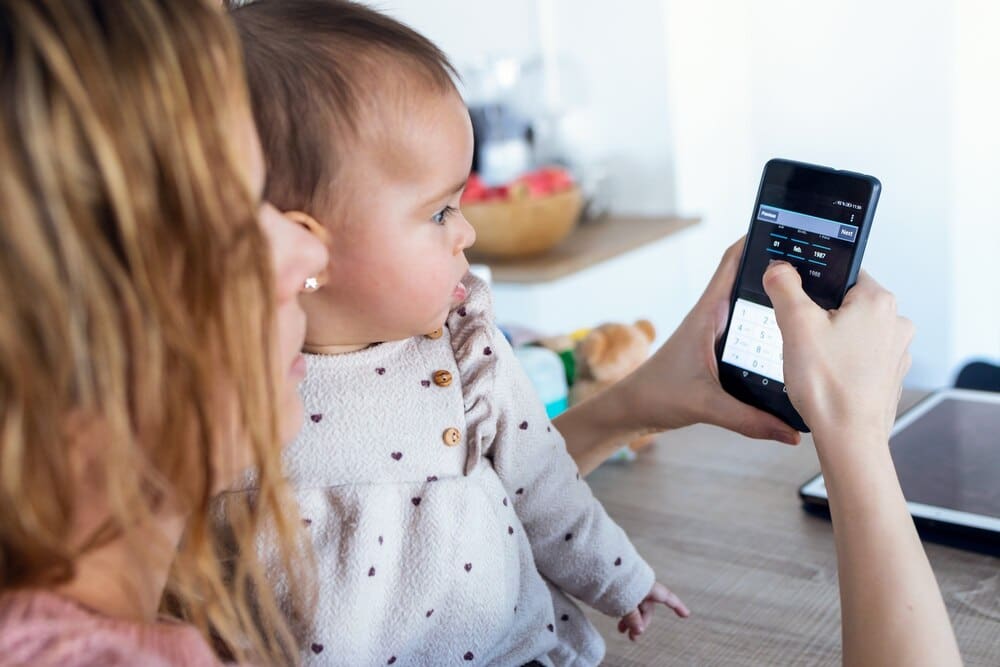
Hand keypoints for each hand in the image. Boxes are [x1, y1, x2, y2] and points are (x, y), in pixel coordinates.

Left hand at [617, 582, 689, 640]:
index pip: (667, 597)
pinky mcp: (619, 585)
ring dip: (630, 619)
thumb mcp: (625, 603)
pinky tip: (616, 618)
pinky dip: (623, 611)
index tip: (686, 615)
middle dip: (641, 623)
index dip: (677, 606)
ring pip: (635, 605)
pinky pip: (626, 600)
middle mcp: (642, 585)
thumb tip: (639, 631)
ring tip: (621, 631)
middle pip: (647, 607)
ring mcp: (630, 585)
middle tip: (631, 637)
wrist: (597, 561)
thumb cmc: (614, 578)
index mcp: (648, 586)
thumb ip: (633, 618)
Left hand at [622, 238, 800, 444]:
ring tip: (813, 294)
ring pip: (750, 305)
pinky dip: (768, 327)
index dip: (756, 239)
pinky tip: (792, 338)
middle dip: (778, 269)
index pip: (732, 262)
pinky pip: (749, 330)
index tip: (787, 226)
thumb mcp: (706, 407)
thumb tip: (790, 431)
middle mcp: (712, 316)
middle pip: (748, 280)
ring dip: (774, 298)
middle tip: (818, 262)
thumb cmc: (656, 396)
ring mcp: (715, 331)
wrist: (632, 409)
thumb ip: (748, 420)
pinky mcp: (717, 349)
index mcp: (707, 314)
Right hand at [762, 262, 912, 447]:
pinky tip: (826, 379)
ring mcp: (895, 351)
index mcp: (877, 300)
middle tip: (802, 340)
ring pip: (850, 332)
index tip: (798, 303)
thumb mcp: (795, 325)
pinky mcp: (888, 374)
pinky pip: (857, 357)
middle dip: (818, 319)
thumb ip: (784, 286)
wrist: (849, 439)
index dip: (812, 287)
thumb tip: (779, 268)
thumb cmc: (829, 387)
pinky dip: (840, 364)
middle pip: (843, 304)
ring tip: (814, 364)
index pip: (840, 274)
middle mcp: (895, 322)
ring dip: (829, 343)